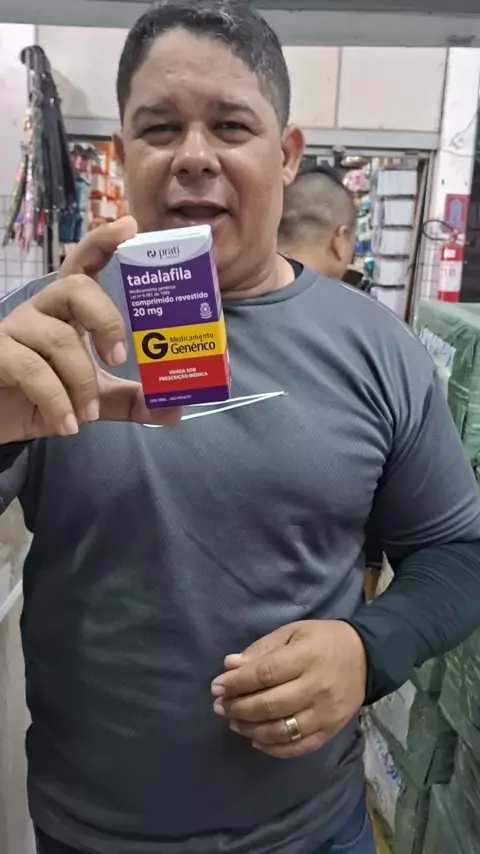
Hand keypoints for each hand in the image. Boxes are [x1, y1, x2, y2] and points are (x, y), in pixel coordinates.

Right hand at [0, 217, 180, 443]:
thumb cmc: (45, 396)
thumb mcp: (95, 400)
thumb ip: (131, 401)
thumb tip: (176, 409)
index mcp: (68, 311)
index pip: (83, 264)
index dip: (103, 242)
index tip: (129, 227)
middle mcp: (42, 310)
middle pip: (74, 287)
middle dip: (105, 319)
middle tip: (120, 358)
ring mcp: (16, 330)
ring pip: (58, 339)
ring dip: (82, 382)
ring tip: (89, 415)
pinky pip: (32, 370)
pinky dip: (57, 401)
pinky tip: (68, 425)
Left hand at [211, 621, 365, 758]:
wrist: (366, 657)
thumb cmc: (323, 640)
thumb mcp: (293, 632)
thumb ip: (262, 649)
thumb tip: (230, 665)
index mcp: (305, 657)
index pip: (264, 674)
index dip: (236, 683)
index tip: (216, 686)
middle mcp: (316, 687)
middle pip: (269, 704)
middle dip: (238, 707)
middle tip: (220, 706)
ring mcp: (324, 713)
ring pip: (281, 730)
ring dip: (251, 728)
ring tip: (233, 722)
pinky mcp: (330, 730)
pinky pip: (298, 746)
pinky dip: (273, 748)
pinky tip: (256, 739)